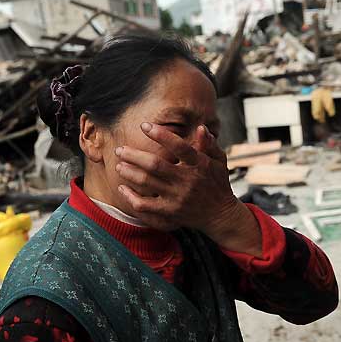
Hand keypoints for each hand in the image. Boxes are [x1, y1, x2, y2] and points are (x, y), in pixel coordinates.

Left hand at [114, 122, 259, 254]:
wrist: (220, 215)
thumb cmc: (218, 184)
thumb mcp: (219, 161)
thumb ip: (209, 145)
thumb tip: (201, 128)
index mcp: (199, 164)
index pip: (178, 146)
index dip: (160, 135)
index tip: (144, 126)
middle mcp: (187, 181)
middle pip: (154, 164)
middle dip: (133, 155)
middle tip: (120, 149)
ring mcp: (177, 198)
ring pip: (146, 182)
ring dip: (129, 172)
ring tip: (119, 165)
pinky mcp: (170, 213)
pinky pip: (144, 205)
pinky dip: (130, 196)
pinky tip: (122, 188)